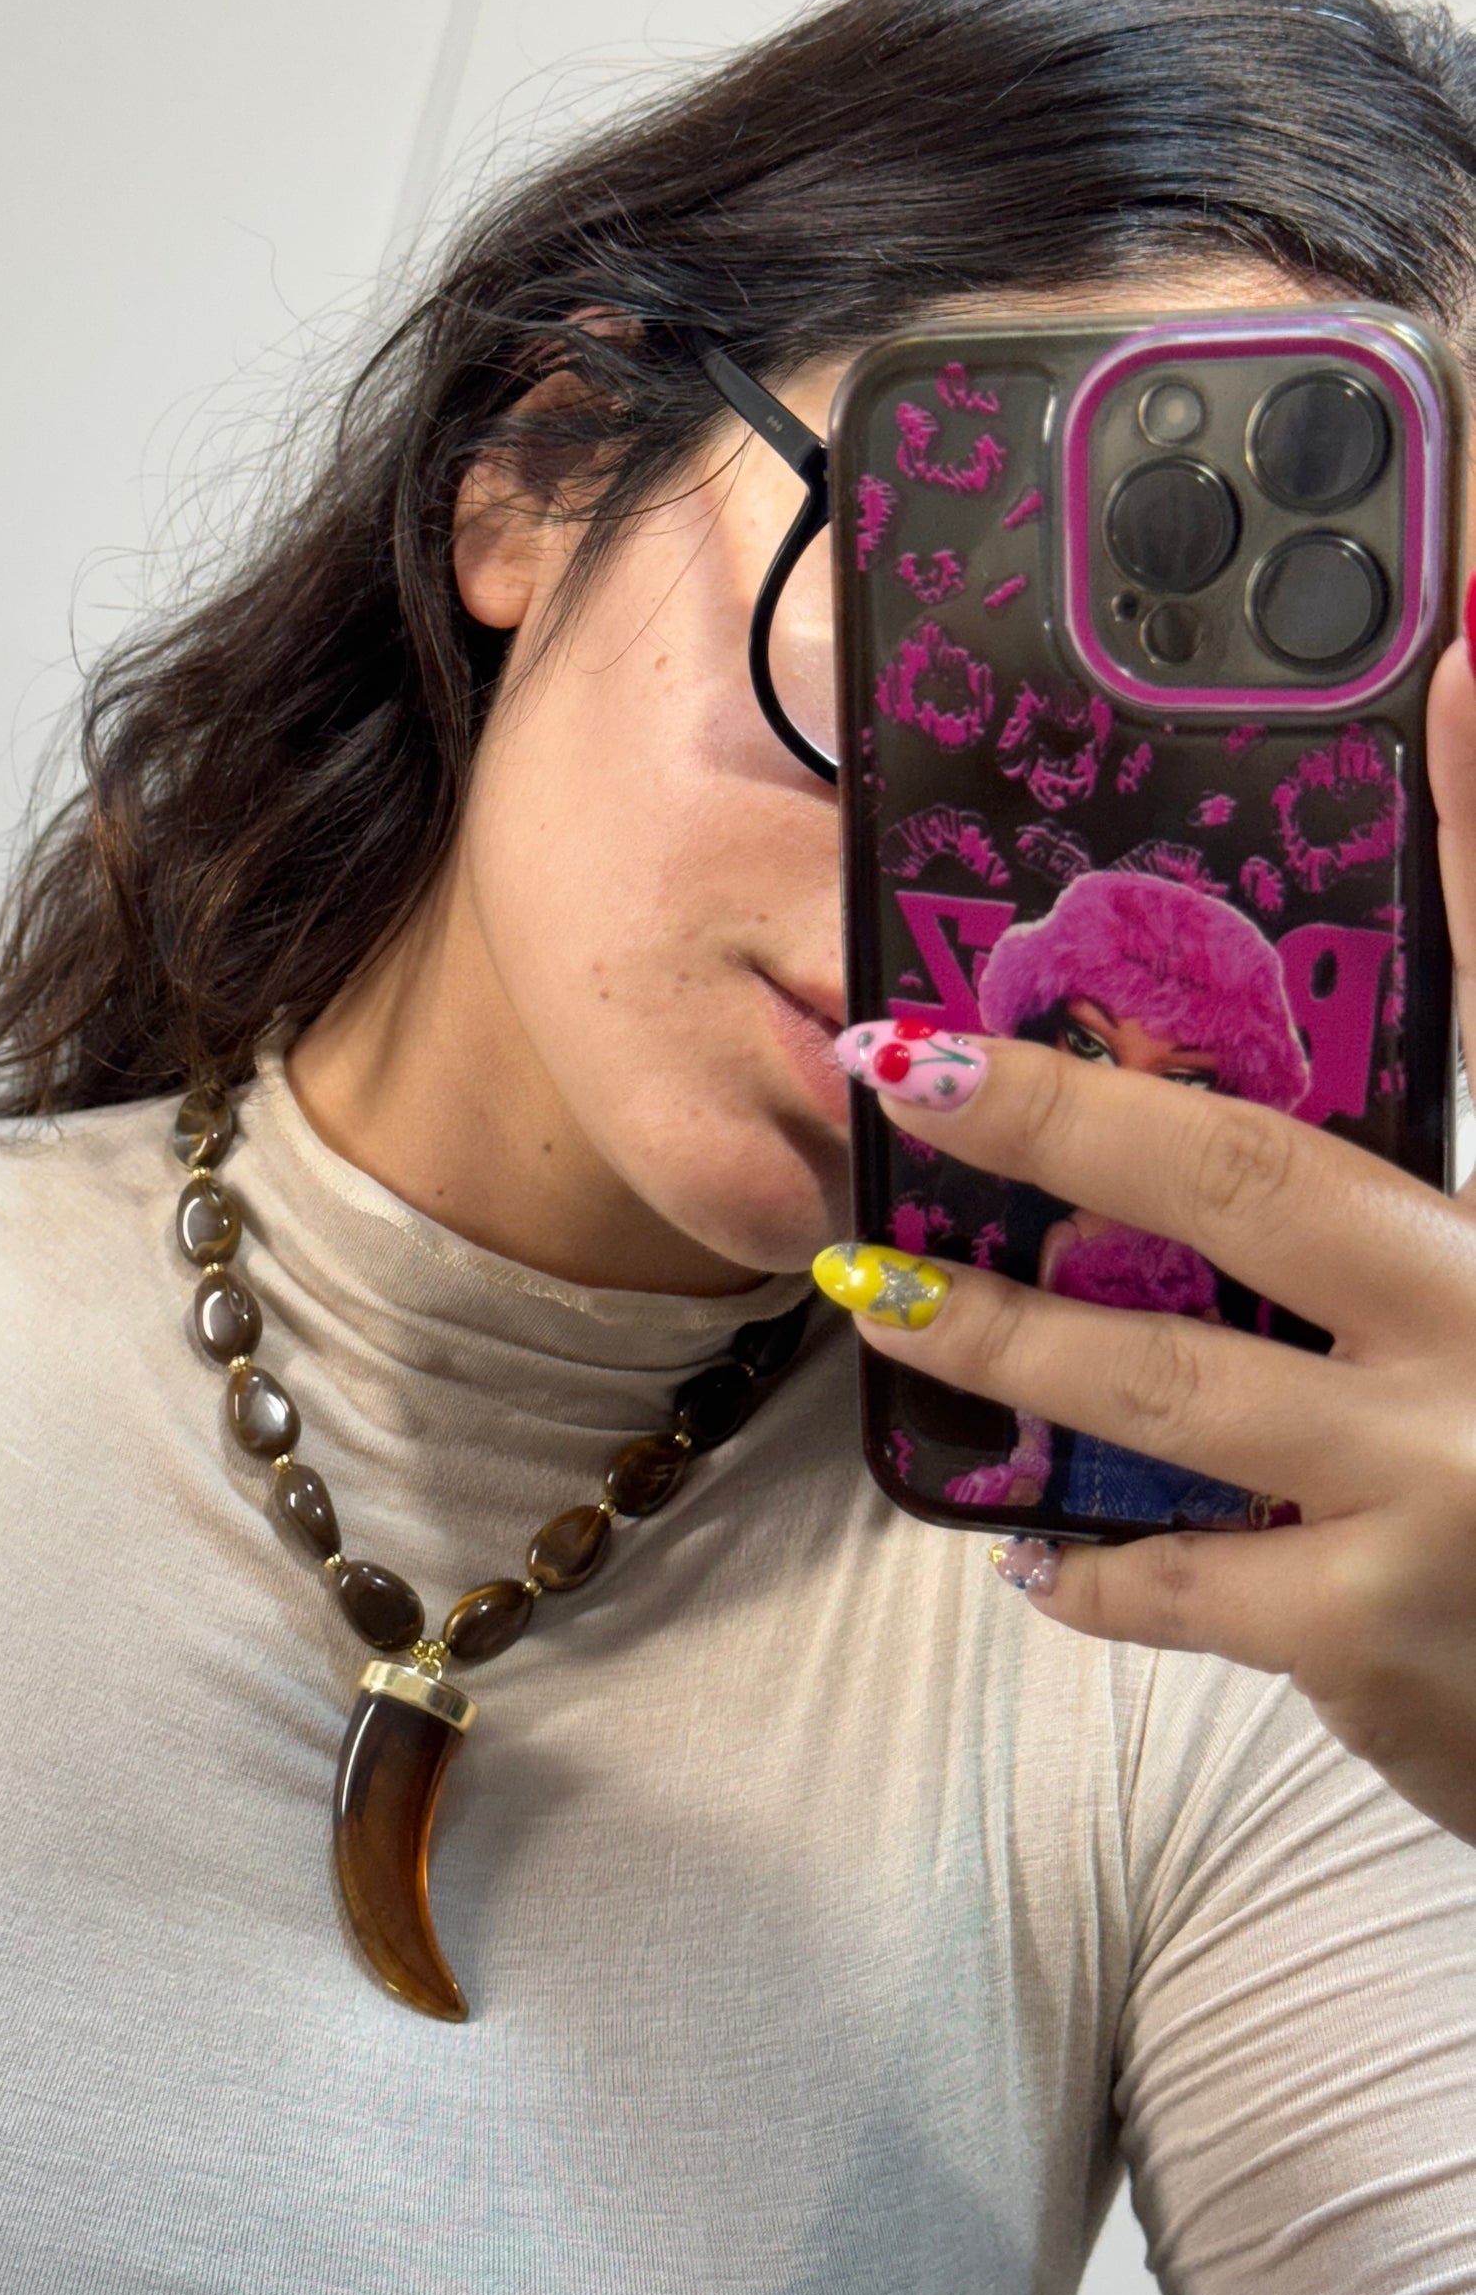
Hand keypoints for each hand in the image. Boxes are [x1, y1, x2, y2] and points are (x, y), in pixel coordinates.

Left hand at [823, 639, 1475, 1848]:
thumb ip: (1457, 1084)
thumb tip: (1400, 852)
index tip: (1436, 664)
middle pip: (1245, 1179)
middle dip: (1050, 1115)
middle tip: (893, 1064)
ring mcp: (1439, 1481)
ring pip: (1161, 1379)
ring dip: (999, 1337)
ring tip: (877, 1298)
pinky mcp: (1376, 1630)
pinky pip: (1175, 1576)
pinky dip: (1086, 1561)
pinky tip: (1025, 1544)